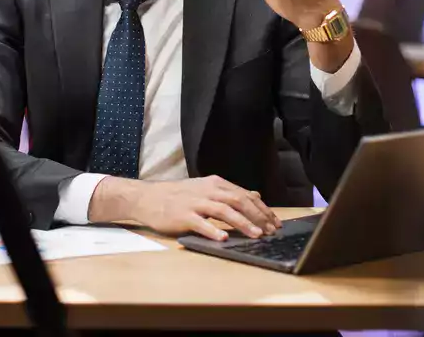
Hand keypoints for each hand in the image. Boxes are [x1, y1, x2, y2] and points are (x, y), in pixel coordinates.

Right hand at [89, 175, 281, 240]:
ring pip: (224, 211)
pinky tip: (224, 238)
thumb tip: (256, 196)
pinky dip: (213, 230)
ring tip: (255, 235)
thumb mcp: (206, 189)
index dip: (262, 209)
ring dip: (242, 223)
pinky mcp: (183, 216)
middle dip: (258, 216)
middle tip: (271, 230)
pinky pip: (201, 223)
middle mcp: (208, 191)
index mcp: (216, 184)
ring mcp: (195, 203)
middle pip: (238, 201)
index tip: (275, 222)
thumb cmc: (178, 196)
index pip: (244, 195)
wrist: (148, 197)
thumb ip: (230, 193)